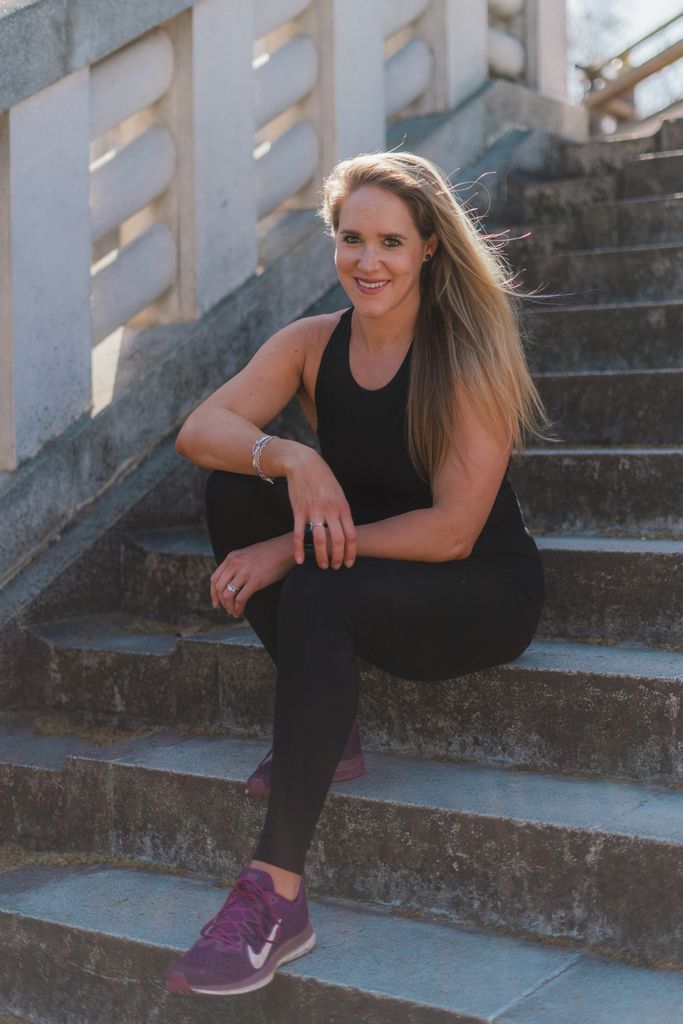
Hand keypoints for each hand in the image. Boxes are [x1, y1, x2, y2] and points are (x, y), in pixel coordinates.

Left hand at [210, 534, 295, 617]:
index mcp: (232, 557)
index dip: (213, 594)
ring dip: (230, 607)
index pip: (214, 578)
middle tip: (227, 609)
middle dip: (222, 602)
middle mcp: (235, 564)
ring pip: (228, 595)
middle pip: (219, 588)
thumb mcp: (247, 554)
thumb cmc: (270, 553)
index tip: (216, 603)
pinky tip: (241, 611)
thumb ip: (236, 565)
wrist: (286, 549)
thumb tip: (230, 582)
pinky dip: (238, 608)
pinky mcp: (255, 581)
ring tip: (234, 612)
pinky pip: (240, 599)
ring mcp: (245, 572)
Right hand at [284, 448, 356, 568]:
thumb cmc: (323, 479)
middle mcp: (330, 511)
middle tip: (336, 567)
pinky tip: (300, 560)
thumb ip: (342, 512)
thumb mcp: (339, 494)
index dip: (351, 552)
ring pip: (320, 540)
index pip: (351, 535)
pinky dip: (299, 549)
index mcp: (343, 507)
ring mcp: (314, 511)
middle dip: (338, 558)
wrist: (304, 464)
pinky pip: (299, 534)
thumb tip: (346, 529)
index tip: (349, 563)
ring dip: (322, 557)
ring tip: (323, 565)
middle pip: (338, 540)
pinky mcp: (299, 512)